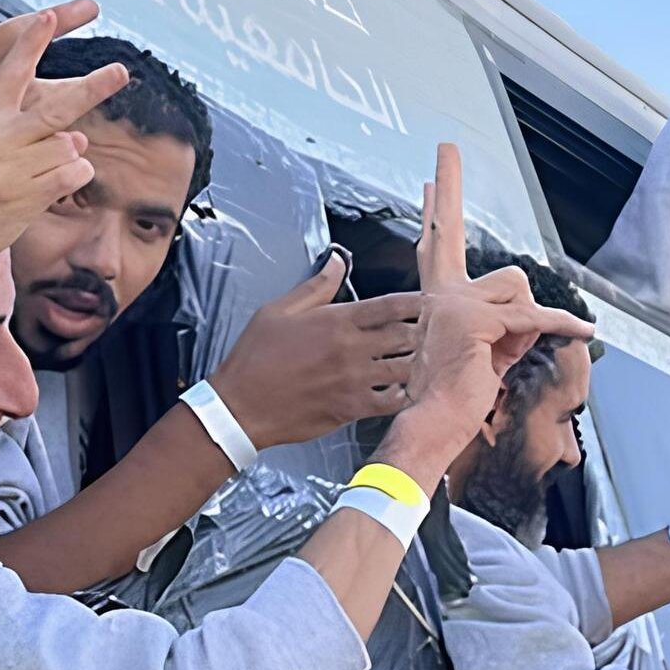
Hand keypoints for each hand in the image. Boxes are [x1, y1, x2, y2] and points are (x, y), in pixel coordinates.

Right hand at [0, 12, 127, 295]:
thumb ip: (20, 133)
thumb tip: (77, 136)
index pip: (8, 73)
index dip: (29, 43)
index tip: (45, 15)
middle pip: (56, 107)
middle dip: (93, 88)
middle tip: (121, 71)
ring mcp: (11, 169)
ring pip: (69, 146)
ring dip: (67, 154)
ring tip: (41, 170)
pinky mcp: (24, 198)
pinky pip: (73, 174)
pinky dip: (75, 175)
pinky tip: (54, 185)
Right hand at [209, 253, 420, 448]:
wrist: (240, 405)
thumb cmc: (255, 356)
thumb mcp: (279, 310)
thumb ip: (316, 286)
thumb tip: (337, 261)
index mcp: (336, 320)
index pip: (390, 305)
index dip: (415, 302)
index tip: (427, 302)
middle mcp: (351, 349)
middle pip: (406, 336)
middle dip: (420, 333)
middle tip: (428, 334)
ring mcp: (354, 380)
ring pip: (404, 369)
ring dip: (413, 364)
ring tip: (418, 362)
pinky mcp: (351, 408)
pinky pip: (391, 402)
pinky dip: (400, 395)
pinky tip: (398, 391)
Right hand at [382, 143, 594, 469]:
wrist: (434, 424)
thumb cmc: (455, 399)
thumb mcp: (490, 353)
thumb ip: (507, 326)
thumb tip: (530, 314)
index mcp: (438, 301)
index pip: (435, 247)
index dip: (437, 211)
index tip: (433, 182)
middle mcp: (440, 295)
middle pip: (450, 231)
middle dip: (449, 184)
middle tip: (445, 149)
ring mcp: (454, 303)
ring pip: (515, 285)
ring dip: (527, 318)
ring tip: (505, 351)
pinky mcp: (478, 319)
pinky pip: (535, 314)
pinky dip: (562, 325)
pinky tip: (579, 332)